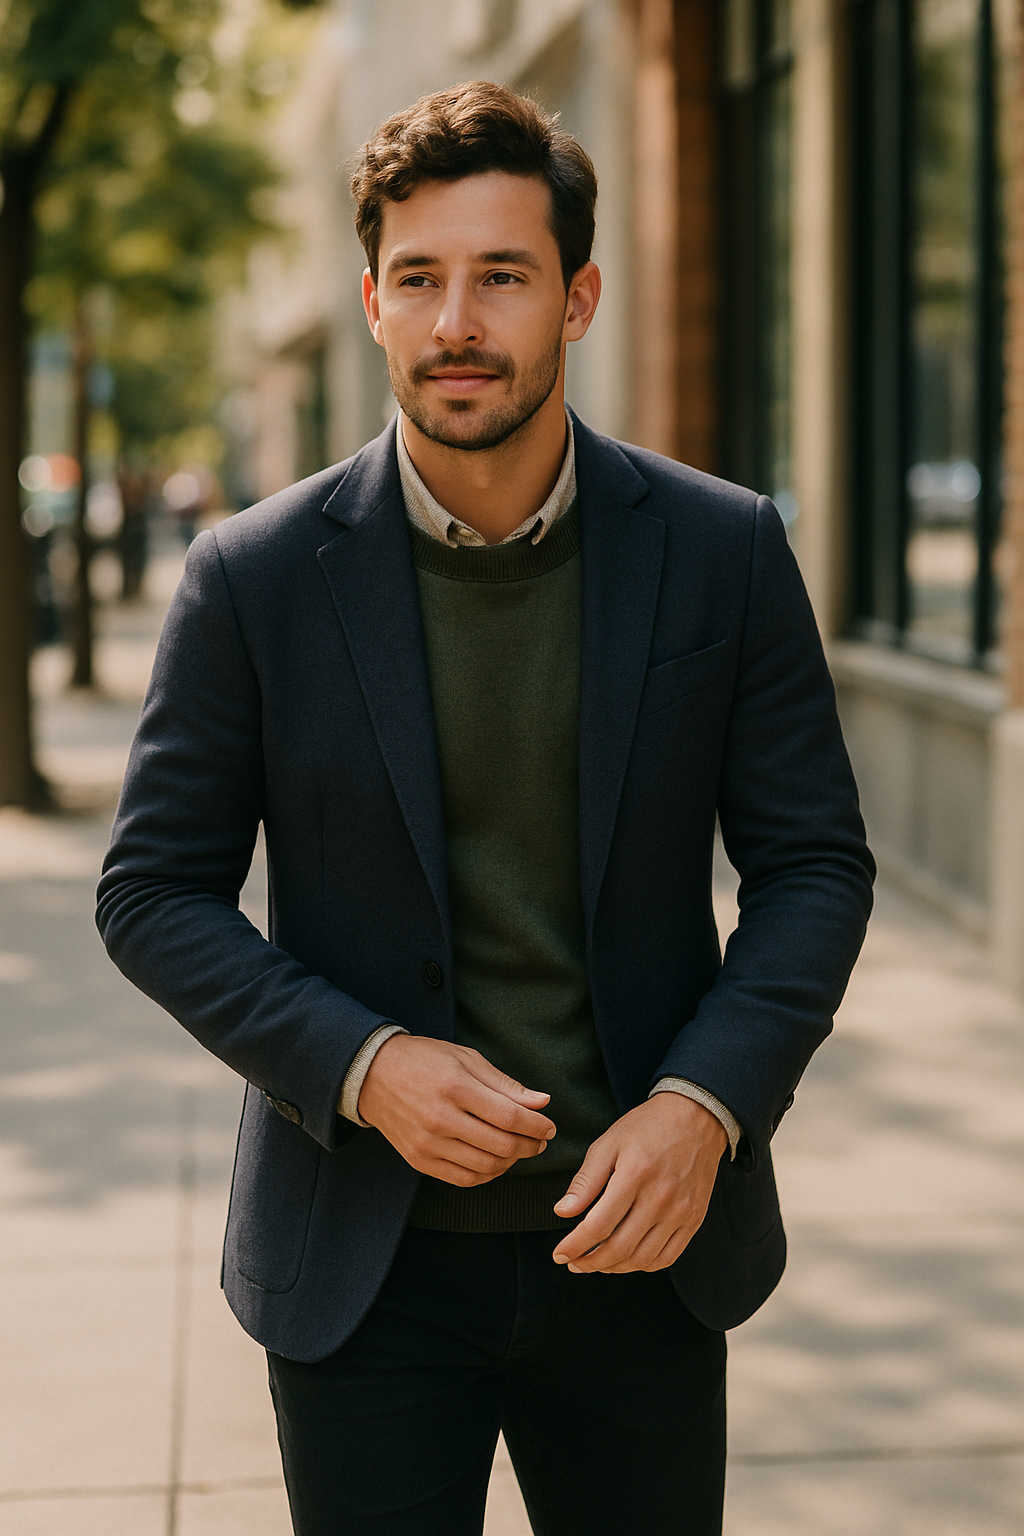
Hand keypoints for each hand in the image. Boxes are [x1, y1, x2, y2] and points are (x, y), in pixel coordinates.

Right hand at [358, 1034, 555, 1186]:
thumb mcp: (466, 1058)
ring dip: (511, 1162)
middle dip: (529, 1146)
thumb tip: (542, 1102)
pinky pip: (463, 1179)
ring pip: (485, 1166)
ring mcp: (428, 1143)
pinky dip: (486, 1174)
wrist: (373, 1075)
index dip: (536, 1125)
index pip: (509, 1116)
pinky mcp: (419, 1160)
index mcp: (455, 1087)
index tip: (549, 1127)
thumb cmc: (424, 1060)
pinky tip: (494, 1161)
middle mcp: (441, 1118)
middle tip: (539, 1141)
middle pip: (501, 1145)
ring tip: (518, 1149)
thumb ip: (504, 1084)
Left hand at [551, 1094, 726, 1273]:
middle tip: (574, 1262)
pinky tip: (627, 1259)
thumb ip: (585, 1180)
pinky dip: (643, 1265)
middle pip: (620, 1248)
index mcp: (635, 1175)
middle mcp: (660, 1198)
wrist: (695, 1117)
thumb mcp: (609, 1143)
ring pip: (642, 1258)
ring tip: (597, 1262)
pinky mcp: (694, 1219)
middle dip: (590, 1262)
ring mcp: (680, 1211)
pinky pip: (667, 1257)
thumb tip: (563, 1212)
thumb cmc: (647, 1127)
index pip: (598, 1225)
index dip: (575, 1246)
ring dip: (614, 1268)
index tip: (559, 1254)